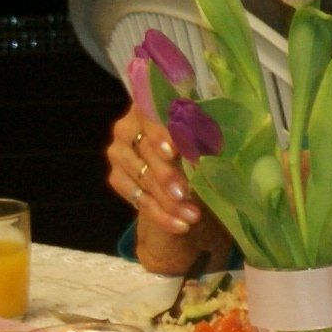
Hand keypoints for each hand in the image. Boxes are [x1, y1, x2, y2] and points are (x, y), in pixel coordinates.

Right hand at [106, 106, 199, 236]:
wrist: (185, 168)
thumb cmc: (199, 141)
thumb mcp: (204, 135)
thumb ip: (203, 135)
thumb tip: (214, 147)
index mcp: (149, 106)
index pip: (150, 117)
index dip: (161, 134)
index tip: (173, 152)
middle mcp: (127, 127)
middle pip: (145, 151)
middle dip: (167, 175)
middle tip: (186, 193)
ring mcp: (119, 153)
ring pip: (141, 178)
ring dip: (167, 200)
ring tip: (193, 216)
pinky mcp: (117, 177)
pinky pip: (136, 198)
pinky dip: (160, 214)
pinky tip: (180, 225)